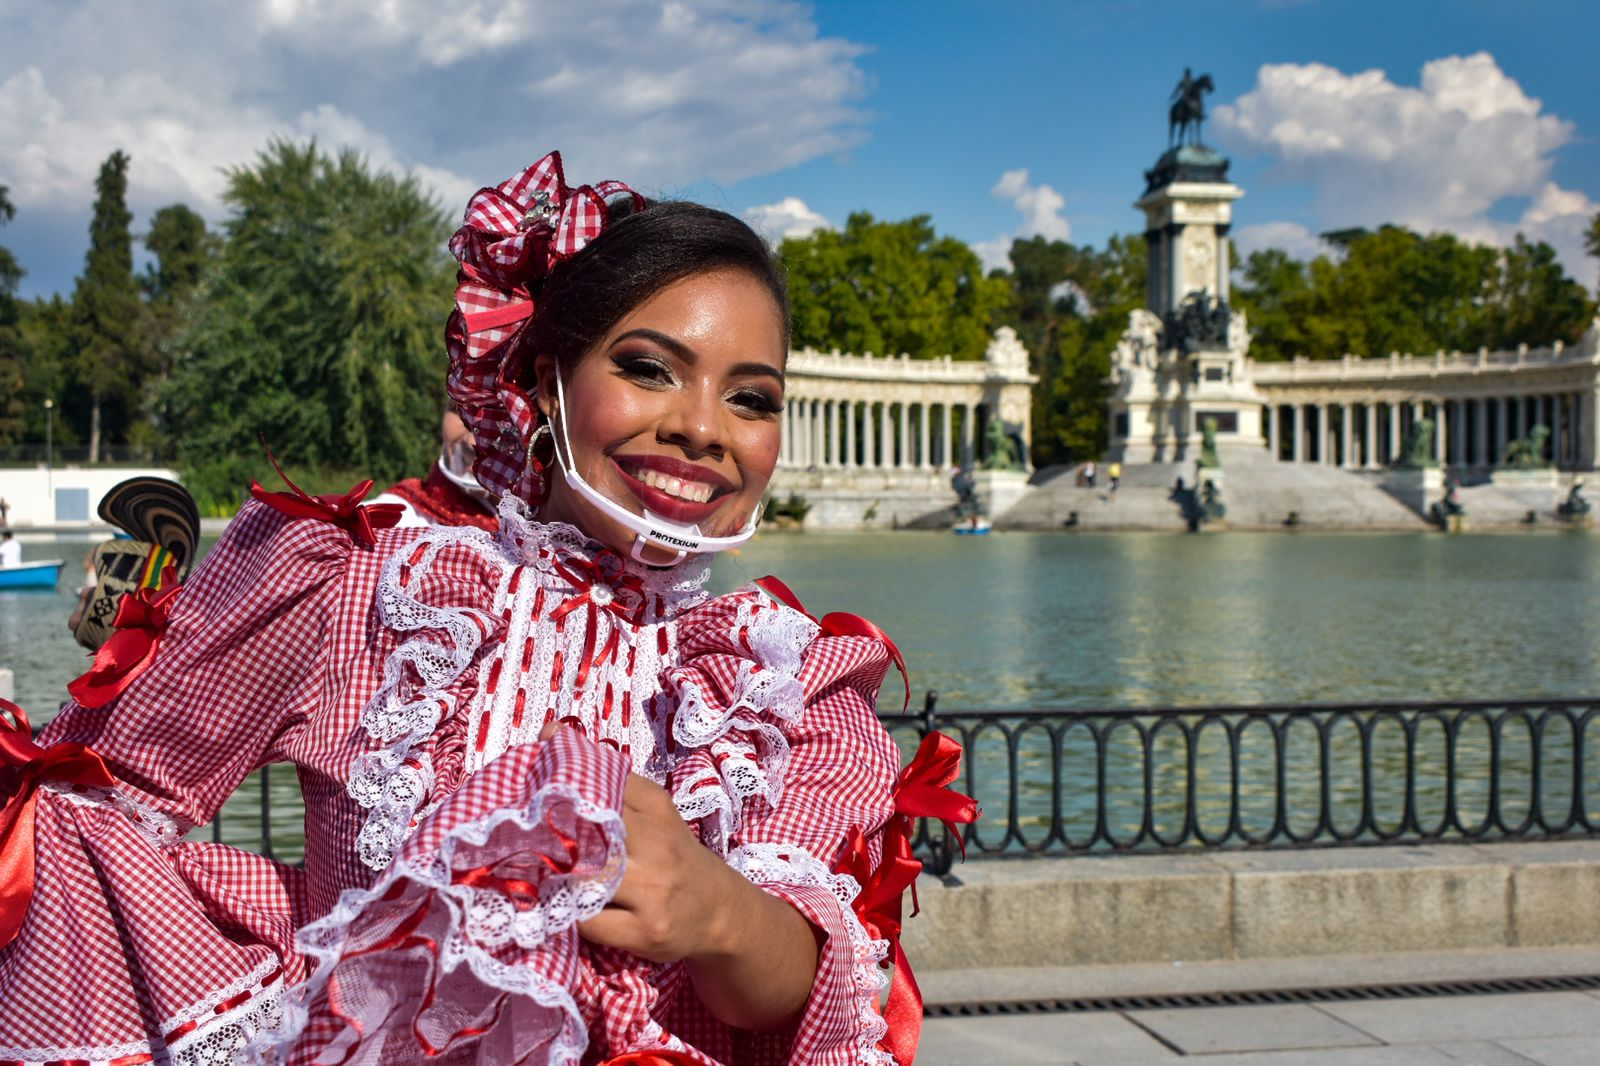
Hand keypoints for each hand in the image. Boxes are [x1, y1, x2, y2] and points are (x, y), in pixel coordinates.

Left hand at [546, 722, 820, 1028]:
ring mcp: (654, 890)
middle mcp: (656, 845)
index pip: (601, 783)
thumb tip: (550, 731)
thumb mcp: (651, 810)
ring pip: (587, 880)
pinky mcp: (648, 932)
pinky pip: (592, 923)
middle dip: (548, 835)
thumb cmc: (674, 855)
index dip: (558, 783)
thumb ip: (606, 776)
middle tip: (512, 838)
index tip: (523, 784)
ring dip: (553, 879)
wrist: (721, 911)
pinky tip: (557, 909)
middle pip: (591, 831)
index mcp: (653, 807)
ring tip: (526, 875)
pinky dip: (568, 916)